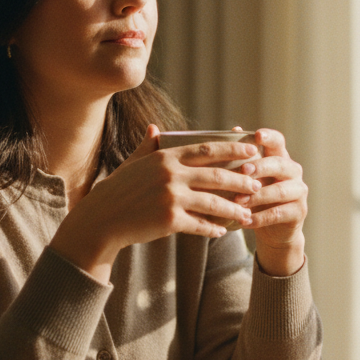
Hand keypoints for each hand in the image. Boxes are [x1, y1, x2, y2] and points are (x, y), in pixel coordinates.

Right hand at [50, 125, 262, 282]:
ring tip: (248, 213)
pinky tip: (222, 231)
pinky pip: (200, 224)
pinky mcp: (169, 220)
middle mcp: (170, 174)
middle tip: (258, 184)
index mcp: (164, 157)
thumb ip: (147, 146)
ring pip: (214, 202)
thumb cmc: (117, 191)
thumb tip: (155, 128)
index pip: (206, 149)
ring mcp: (170, 197)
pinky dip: (213, 228)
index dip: (232, 149)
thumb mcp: (132, 164)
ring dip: (234, 209)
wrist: (101, 220)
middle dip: (241, 180)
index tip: (252, 151)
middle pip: (217, 175)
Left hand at [234, 128, 306, 275]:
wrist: (274, 230)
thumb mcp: (251, 177)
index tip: (257, 135)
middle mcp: (293, 172)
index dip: (269, 137)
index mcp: (280, 158)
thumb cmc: (258, 197)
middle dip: (260, 167)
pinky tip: (244, 220)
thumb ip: (244, 156)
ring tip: (238, 202)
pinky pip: (278, 213)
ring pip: (279, 191)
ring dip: (257, 196)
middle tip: (242, 171)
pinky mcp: (299, 212)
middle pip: (279, 164)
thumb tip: (235, 129)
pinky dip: (260, 218)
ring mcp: (299, 192)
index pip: (278, 142)